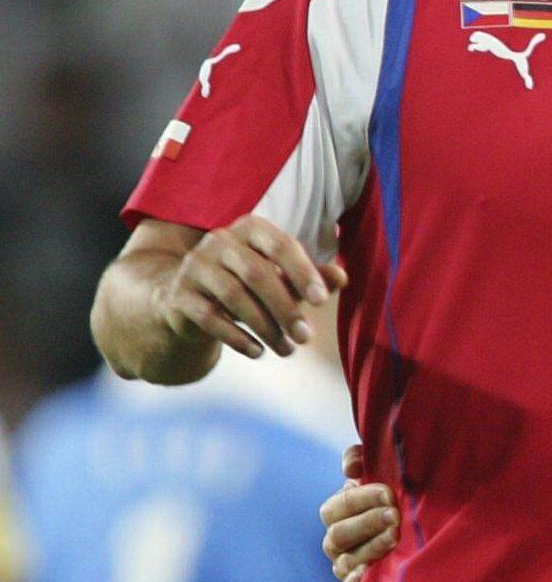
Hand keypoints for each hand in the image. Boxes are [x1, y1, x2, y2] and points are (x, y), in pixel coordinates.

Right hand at [160, 215, 346, 358]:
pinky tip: (257, 352)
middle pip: (257, 274)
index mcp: (250, 229)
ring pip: (234, 297)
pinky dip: (237, 337)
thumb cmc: (249, 285)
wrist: (190, 300)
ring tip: (287, 350)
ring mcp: (194, 266)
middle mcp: (220, 241)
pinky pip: (209, 317)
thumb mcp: (282, 278)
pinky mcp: (179, 294)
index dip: (302, 272)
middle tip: (306, 337)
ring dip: (265, 328)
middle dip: (286, 309)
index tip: (321, 301)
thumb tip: (342, 277)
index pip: (281, 245)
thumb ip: (311, 277)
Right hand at [322, 446, 398, 581]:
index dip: (361, 499)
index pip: (338, 507)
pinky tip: (365, 579)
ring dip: (370, 548)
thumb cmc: (395, 492)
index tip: (389, 493)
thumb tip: (351, 467)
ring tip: (395, 537)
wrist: (415, 521)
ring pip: (347, 560)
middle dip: (367, 523)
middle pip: (339, 534)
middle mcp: (336, 539)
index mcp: (338, 511)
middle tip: (394, 516)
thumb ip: (360, 458)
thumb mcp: (380, 469)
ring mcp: (345, 563)